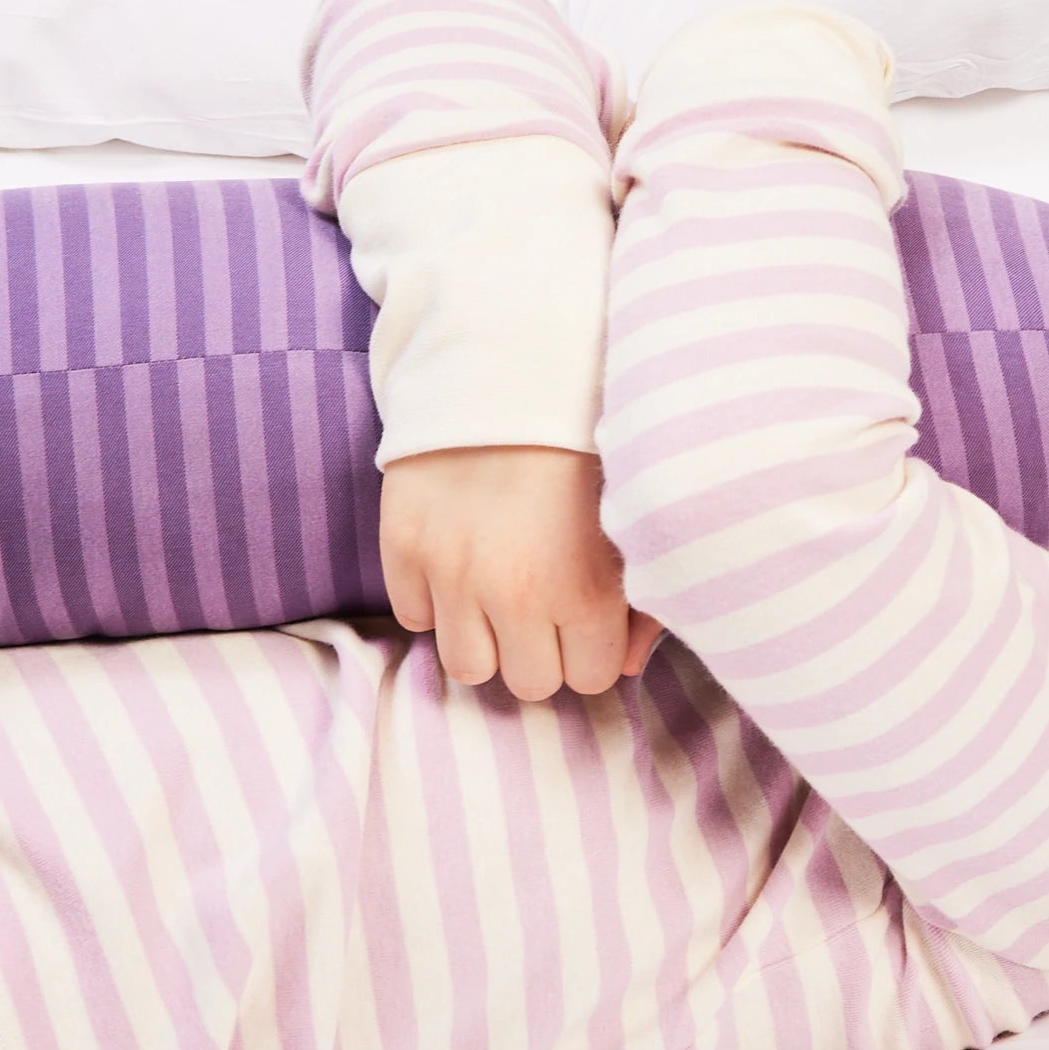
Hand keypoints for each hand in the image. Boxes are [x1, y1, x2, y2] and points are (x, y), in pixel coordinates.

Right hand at [378, 445, 664, 700]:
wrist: (515, 366)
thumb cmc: (590, 443)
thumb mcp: (636, 521)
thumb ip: (645, 602)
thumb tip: (628, 664)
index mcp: (583, 591)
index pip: (593, 678)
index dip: (595, 648)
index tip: (591, 616)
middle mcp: (513, 595)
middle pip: (529, 683)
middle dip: (543, 651)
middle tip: (547, 606)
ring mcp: (450, 574)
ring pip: (466, 667)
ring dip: (486, 639)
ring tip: (500, 596)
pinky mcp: (403, 548)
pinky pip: (414, 617)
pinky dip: (436, 601)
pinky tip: (461, 562)